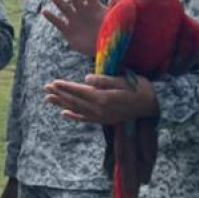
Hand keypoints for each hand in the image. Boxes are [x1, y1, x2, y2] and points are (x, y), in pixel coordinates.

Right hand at [40, 0, 121, 56]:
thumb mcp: (114, 16)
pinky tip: (44, 11)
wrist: (103, 48)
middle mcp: (82, 11)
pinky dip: (51, 17)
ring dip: (58, 1)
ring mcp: (74, 20)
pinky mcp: (67, 31)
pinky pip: (58, 23)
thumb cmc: (110, 30)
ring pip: (64, 8)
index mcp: (93, 6)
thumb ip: (115, 3)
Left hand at [43, 74, 158, 124]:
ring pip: (77, 110)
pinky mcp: (105, 120)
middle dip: (59, 95)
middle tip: (46, 89)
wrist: (153, 105)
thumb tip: (86, 78)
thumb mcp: (123, 79)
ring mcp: (102, 116)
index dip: (65, 87)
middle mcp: (100, 109)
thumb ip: (104, 79)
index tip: (53, 82)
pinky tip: (63, 114)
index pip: (79, 91)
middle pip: (75, 101)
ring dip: (62, 104)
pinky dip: (74, 116)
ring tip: (48, 99)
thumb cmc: (139, 87)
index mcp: (103, 98)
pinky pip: (85, 119)